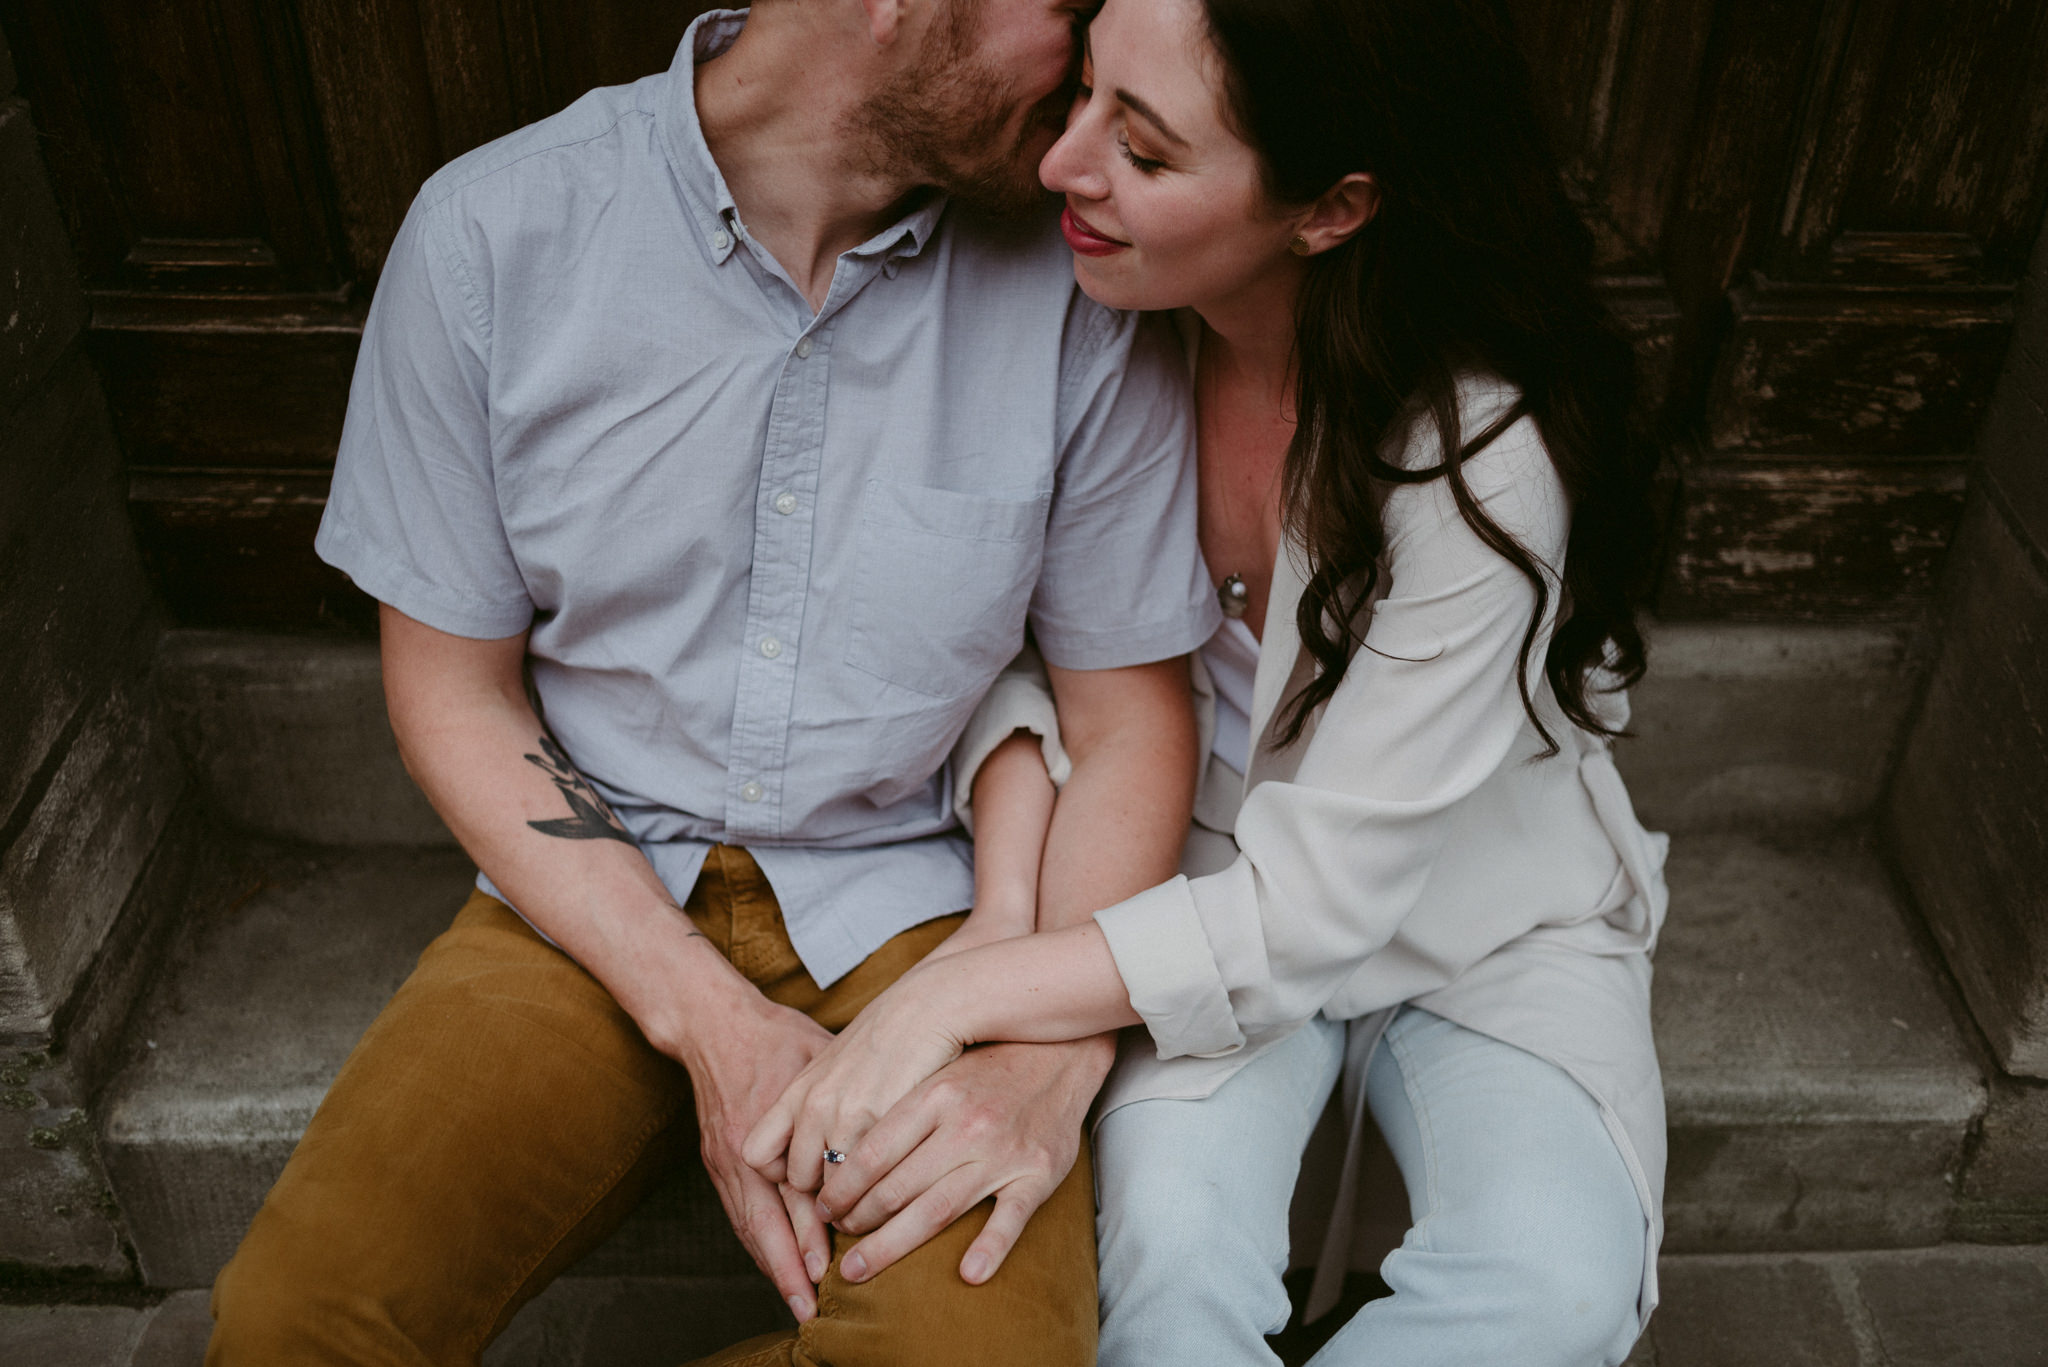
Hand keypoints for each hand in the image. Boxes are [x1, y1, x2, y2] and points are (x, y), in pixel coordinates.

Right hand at [669, 989, 835, 1321]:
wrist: (713, 1022)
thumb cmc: (776, 1034)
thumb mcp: (820, 1056)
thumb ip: (849, 1094)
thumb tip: (895, 1116)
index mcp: (770, 1128)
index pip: (793, 1195)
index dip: (811, 1236)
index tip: (830, 1269)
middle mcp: (743, 1151)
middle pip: (766, 1223)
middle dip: (787, 1268)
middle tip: (810, 1305)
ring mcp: (726, 1159)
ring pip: (748, 1225)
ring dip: (771, 1264)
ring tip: (795, 1297)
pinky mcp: (717, 1160)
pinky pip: (737, 1212)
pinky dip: (756, 1241)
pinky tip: (774, 1261)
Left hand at [743, 967, 968, 1194]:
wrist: (924, 1008)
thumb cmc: (885, 1037)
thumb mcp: (835, 1066)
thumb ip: (817, 1103)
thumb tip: (812, 1147)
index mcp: (797, 1092)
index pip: (756, 1154)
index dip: (779, 1172)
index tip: (809, 1171)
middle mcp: (813, 1106)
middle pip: (798, 1181)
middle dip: (823, 1191)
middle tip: (850, 1185)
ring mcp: (843, 1116)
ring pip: (834, 1187)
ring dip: (854, 1193)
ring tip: (875, 1183)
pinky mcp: (878, 1122)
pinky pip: (868, 1177)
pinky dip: (880, 1182)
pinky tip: (897, 1167)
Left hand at [820, 1037, 1113, 1284]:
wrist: (1061, 1053)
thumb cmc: (988, 1069)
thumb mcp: (938, 1075)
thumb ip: (899, 1114)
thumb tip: (839, 1155)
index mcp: (934, 1096)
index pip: (871, 1153)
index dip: (840, 1188)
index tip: (822, 1210)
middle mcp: (965, 1124)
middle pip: (896, 1188)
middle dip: (856, 1221)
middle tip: (835, 1242)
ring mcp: (1003, 1151)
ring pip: (937, 1209)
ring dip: (892, 1245)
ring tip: (859, 1269)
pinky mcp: (1038, 1173)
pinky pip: (1011, 1217)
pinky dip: (990, 1248)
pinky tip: (969, 1274)